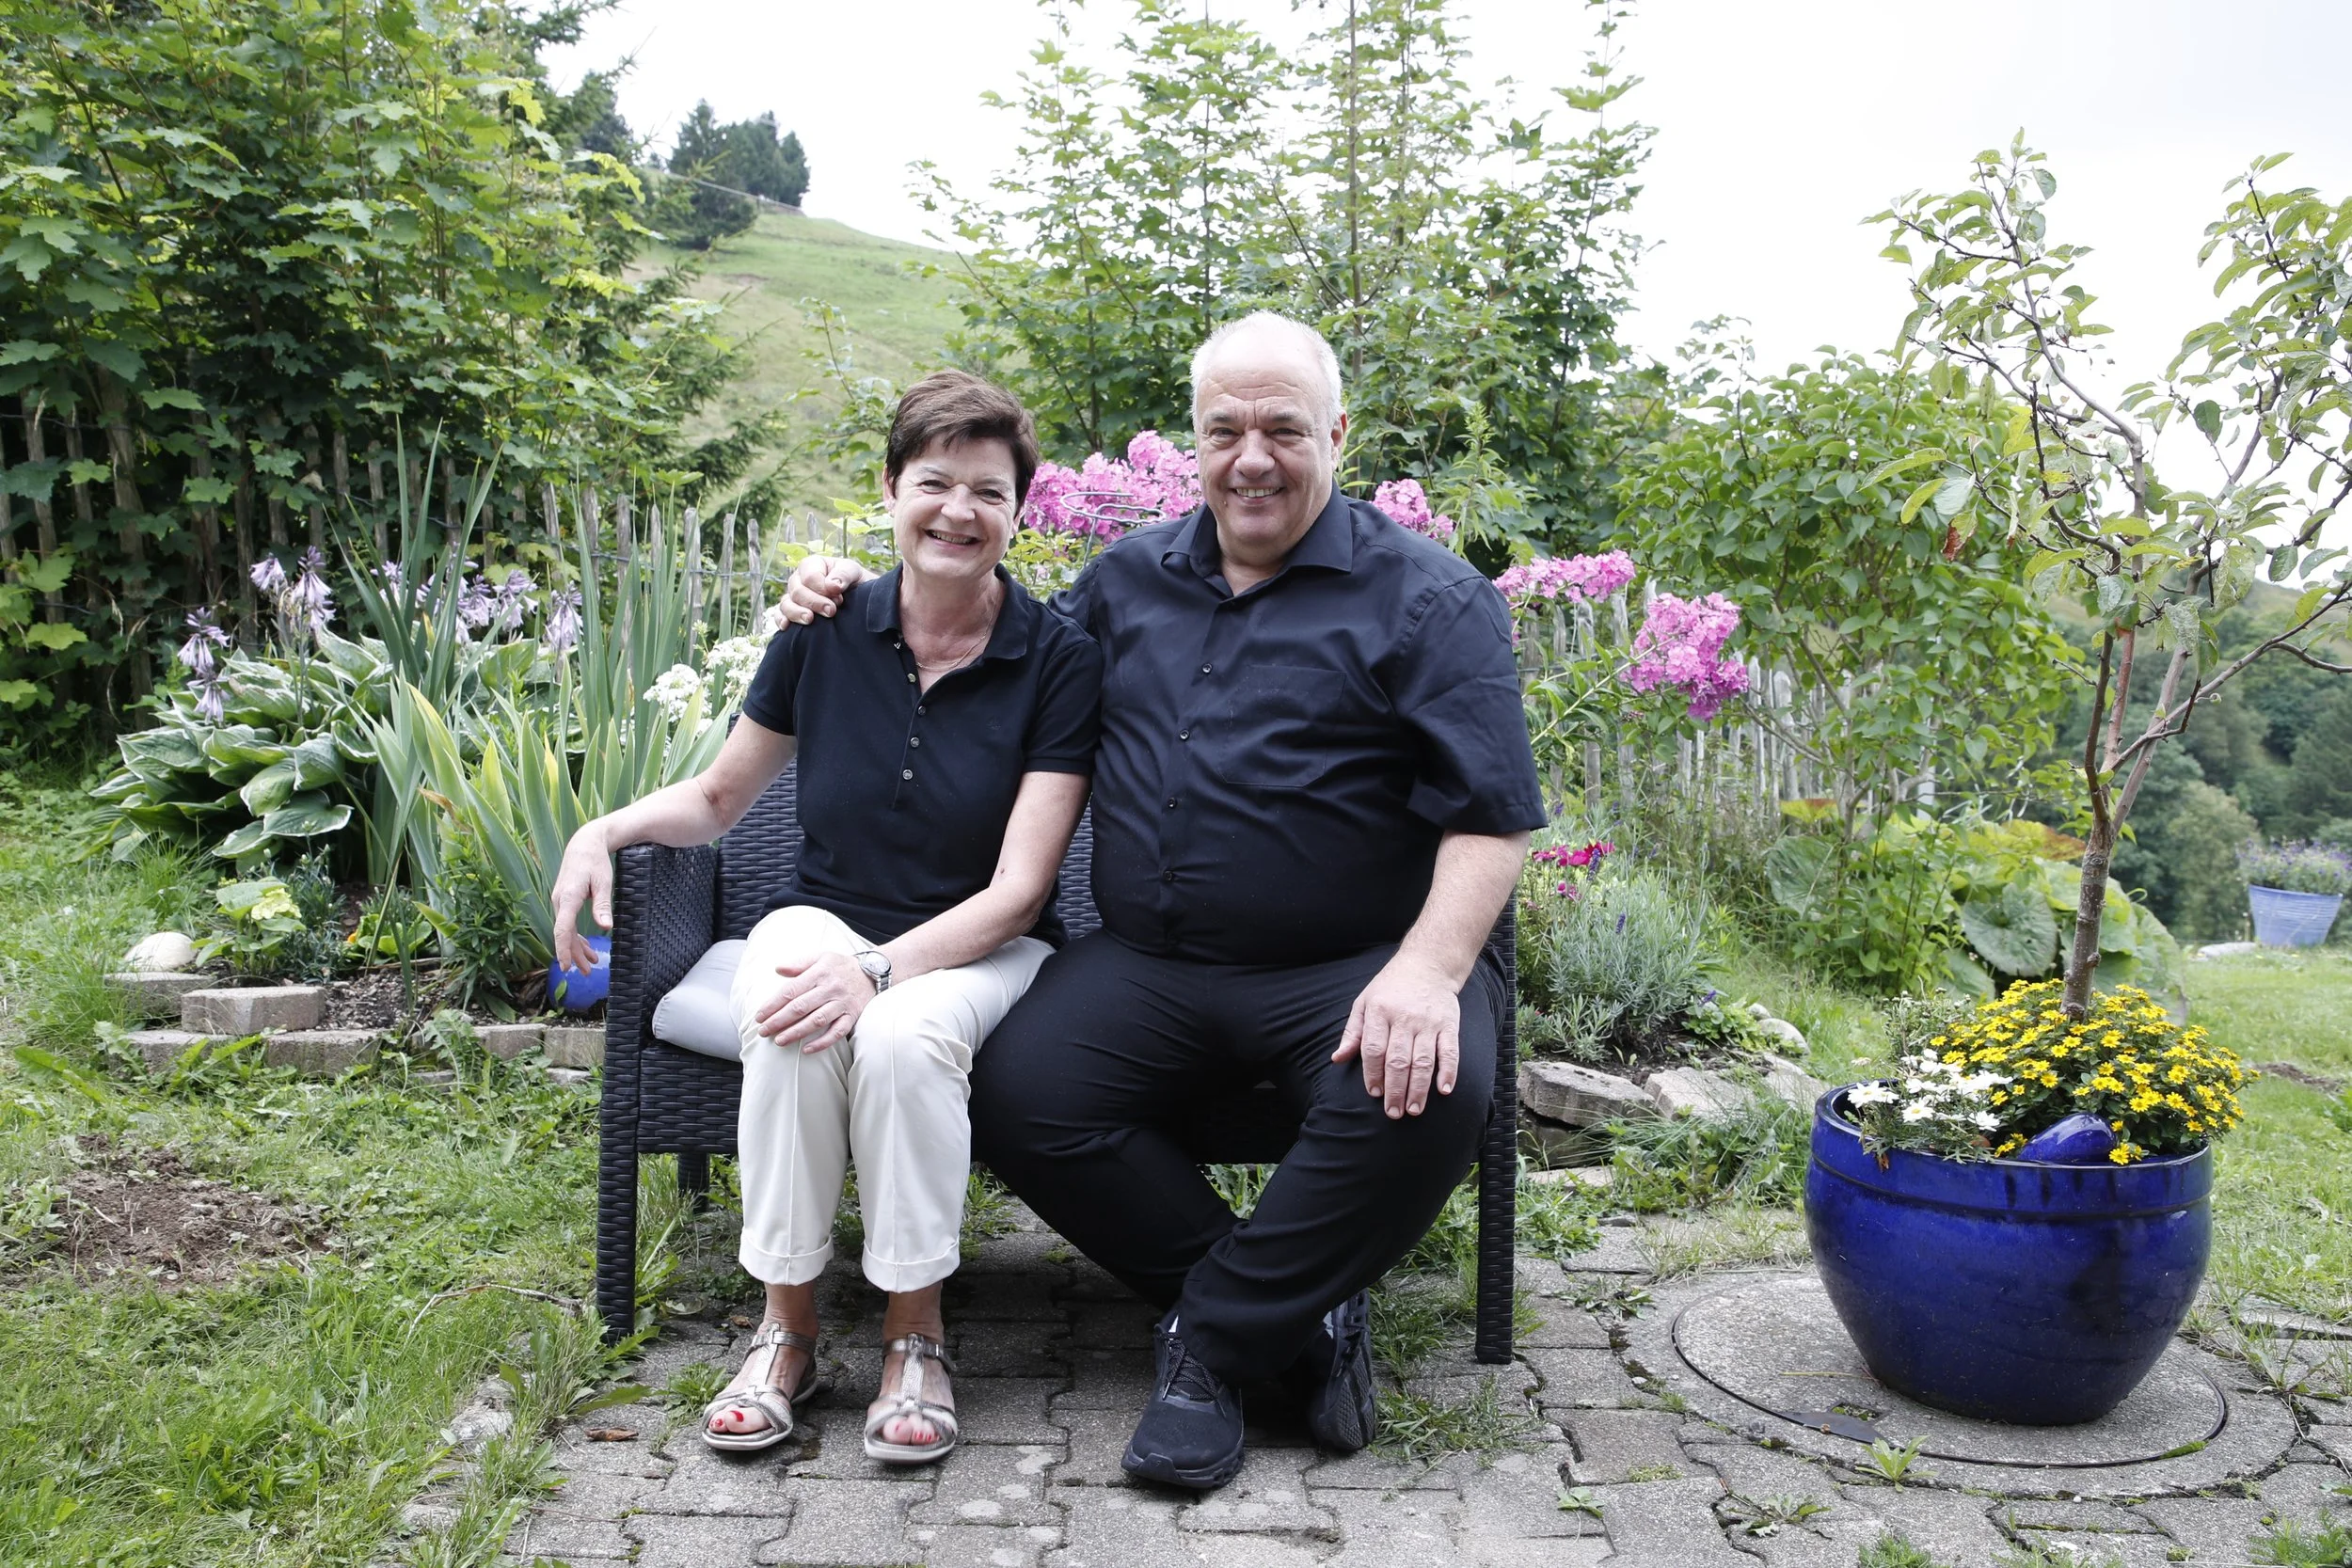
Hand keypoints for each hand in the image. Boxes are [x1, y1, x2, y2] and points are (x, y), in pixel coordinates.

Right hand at [550, 821, 613, 975]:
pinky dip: (576, 937)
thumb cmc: (595, 861)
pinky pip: (568, 924)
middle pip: (563, 934)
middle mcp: (559, 901)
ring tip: (590, 965)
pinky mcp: (565, 902)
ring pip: (565, 931)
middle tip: (587, 973)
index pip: (562, 929)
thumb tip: (604, 927)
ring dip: (576, 948)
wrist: (584, 844)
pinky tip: (587, 947)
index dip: (563, 949)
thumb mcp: (603, 882)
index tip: (565, 965)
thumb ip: (602, 905)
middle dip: (573, 955)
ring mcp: (560, 902)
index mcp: (568, 897)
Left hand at [754, 951, 877, 1052]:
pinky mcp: (853, 1016)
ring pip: (817, 1021)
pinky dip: (822, 1042)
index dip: (773, 1004)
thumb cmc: (840, 966)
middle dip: (779, 1020)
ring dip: (797, 1032)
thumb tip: (778, 969)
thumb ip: (799, 964)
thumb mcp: (820, 957)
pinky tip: (806, 1050)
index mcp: (819, 973)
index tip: (759, 1016)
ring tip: (779, 1041)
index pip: (791, 990)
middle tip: (763, 1031)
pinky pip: (837, 1032)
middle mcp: (830, 988)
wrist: (873, 972)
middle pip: (801, 1007)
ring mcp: (842, 1003)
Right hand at [781, 555, 868, 625]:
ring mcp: (793, 596)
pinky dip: (780, 619)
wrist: (860, 600)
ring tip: (810, 619)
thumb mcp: (855, 572)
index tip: (839, 598)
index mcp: (812, 565)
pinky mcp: (791, 611)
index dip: (822, 589)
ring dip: (796, 612)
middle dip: (814, 602)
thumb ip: (844, 574)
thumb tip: (831, 585)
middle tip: (831, 611)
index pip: (809, 576)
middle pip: (797, 591)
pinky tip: (786, 626)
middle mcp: (799, 579)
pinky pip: (779, 614)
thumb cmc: (856, 582)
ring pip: (786, 603)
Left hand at [1332, 953, 1460, 1118]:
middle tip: (1393, 1113)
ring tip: (1414, 1109)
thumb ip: (1352, 1033)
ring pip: (1423, 1060)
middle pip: (1398, 1060)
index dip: (1373, 1074)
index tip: (1374, 1093)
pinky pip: (1450, 1051)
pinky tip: (1443, 1090)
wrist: (1427, 964)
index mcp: (1379, 1012)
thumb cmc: (1390, 987)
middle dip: (1395, 1090)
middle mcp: (1404, 1018)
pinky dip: (1448, 1072)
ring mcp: (1428, 1022)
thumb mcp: (1364, 1002)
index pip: (1373, 1049)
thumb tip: (1337, 1059)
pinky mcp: (1449, 1024)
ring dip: (1418, 1088)